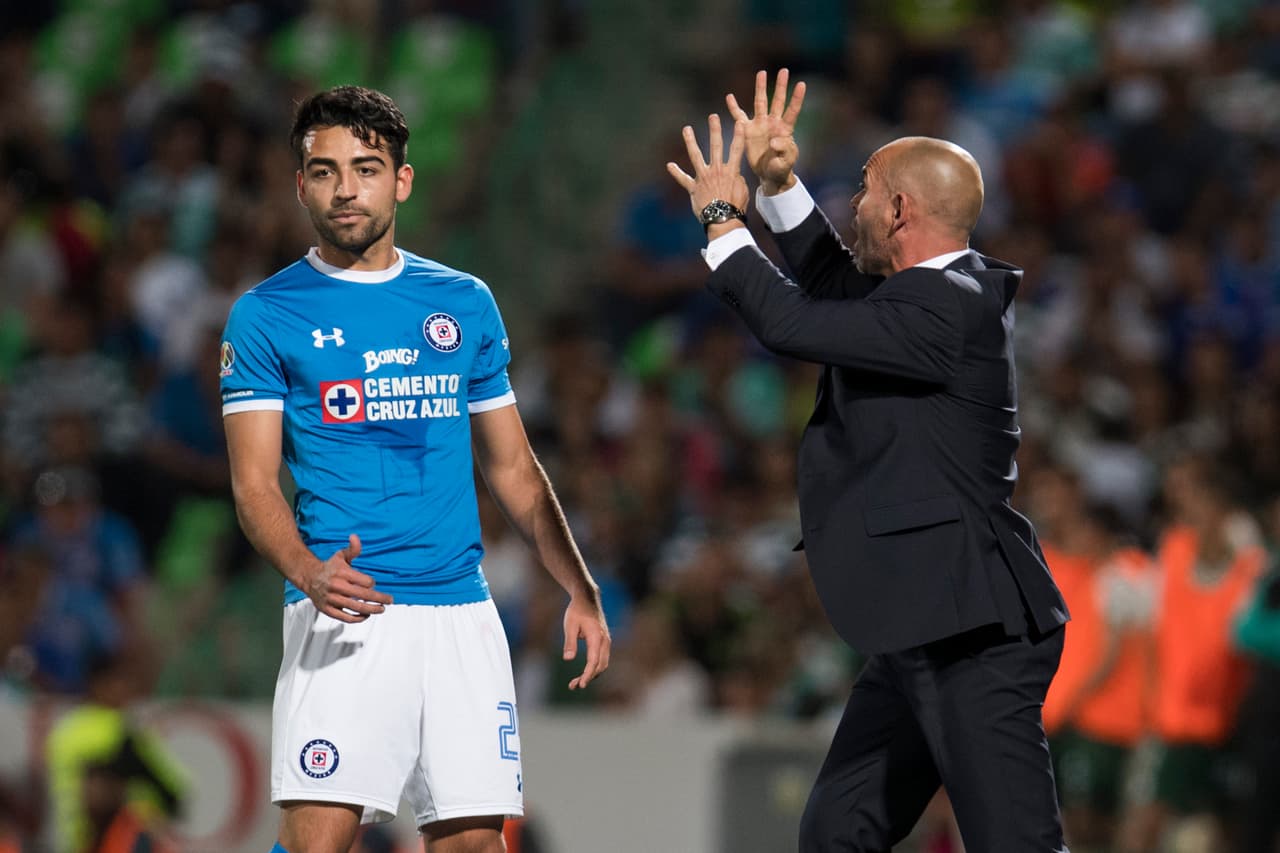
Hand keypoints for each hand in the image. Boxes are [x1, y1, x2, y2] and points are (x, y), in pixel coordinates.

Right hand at [300, 534, 393, 622]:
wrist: (309, 577)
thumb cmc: (330, 567)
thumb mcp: (341, 556)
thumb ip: (352, 549)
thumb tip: (355, 537)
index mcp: (342, 573)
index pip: (365, 581)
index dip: (372, 583)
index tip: (372, 583)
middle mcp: (337, 586)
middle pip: (363, 595)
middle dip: (379, 598)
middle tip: (389, 600)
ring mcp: (332, 599)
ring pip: (355, 607)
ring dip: (371, 610)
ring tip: (381, 609)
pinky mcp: (327, 609)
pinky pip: (344, 617)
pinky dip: (357, 618)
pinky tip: (365, 615)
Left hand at [562, 590, 610, 689]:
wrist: (587, 598)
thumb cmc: (576, 611)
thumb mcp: (570, 625)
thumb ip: (569, 642)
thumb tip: (568, 659)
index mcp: (596, 637)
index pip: (594, 661)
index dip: (587, 675)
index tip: (580, 685)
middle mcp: (604, 640)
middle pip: (600, 665)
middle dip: (588, 678)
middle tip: (573, 686)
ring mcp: (606, 641)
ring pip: (602, 664)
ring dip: (591, 675)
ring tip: (575, 683)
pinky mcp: (604, 642)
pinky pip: (602, 659)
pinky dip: (594, 668)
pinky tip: (583, 673)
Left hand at [666, 113, 749, 224]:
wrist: (722, 219)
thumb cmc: (735, 206)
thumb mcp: (743, 190)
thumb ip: (738, 178)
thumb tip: (734, 173)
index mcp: (730, 171)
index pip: (736, 149)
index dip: (738, 135)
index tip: (739, 122)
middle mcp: (716, 170)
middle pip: (716, 146)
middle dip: (714, 130)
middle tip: (713, 117)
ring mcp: (703, 178)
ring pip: (696, 156)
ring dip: (690, 141)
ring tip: (686, 129)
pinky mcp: (693, 188)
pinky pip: (683, 179)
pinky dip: (676, 172)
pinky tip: (669, 165)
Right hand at [726, 68, 805, 193]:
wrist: (769, 175)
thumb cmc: (781, 168)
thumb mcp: (786, 162)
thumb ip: (783, 151)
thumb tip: (773, 141)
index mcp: (785, 130)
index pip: (792, 111)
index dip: (796, 98)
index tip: (801, 84)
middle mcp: (773, 123)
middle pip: (777, 101)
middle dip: (781, 86)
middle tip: (784, 70)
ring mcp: (760, 125)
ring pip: (759, 103)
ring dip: (760, 88)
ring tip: (761, 73)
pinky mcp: (747, 131)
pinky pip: (739, 116)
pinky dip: (734, 107)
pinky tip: (729, 97)